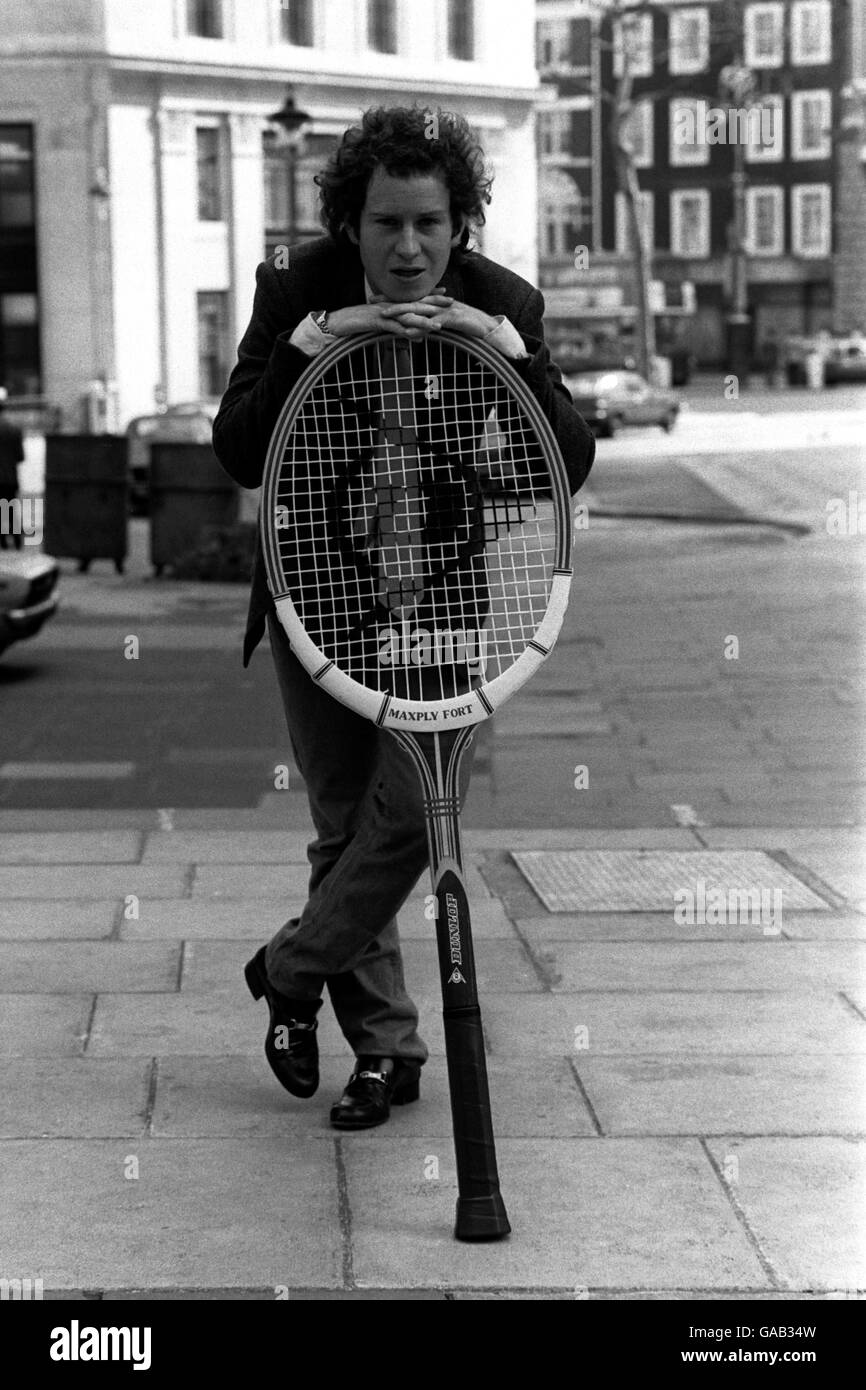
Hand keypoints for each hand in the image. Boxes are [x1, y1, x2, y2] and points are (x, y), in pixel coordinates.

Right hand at [324, 296, 447, 340]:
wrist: (338, 321)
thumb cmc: (359, 324)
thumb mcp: (383, 328)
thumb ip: (401, 331)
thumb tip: (418, 338)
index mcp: (393, 306)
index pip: (415, 300)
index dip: (431, 297)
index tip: (446, 295)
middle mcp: (391, 307)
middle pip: (416, 304)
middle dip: (434, 303)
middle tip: (451, 302)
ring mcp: (384, 314)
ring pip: (407, 317)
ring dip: (423, 321)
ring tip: (438, 325)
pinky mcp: (376, 323)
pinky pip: (392, 328)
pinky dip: (404, 333)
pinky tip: (414, 337)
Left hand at [380, 297, 500, 340]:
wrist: (489, 327)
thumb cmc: (469, 327)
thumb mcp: (448, 324)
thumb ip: (433, 325)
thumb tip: (418, 331)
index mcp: (436, 303)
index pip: (411, 299)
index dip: (394, 299)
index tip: (377, 300)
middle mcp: (439, 303)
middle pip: (411, 301)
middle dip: (391, 301)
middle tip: (373, 303)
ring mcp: (445, 310)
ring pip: (420, 309)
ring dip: (402, 312)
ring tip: (386, 316)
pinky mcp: (453, 319)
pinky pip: (434, 323)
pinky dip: (422, 327)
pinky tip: (409, 332)